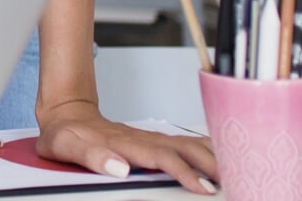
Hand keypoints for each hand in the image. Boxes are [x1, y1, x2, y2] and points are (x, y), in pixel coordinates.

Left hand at [35, 100, 217, 194]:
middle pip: (184, 148)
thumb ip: (89, 156)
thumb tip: (119, 168)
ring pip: (189, 143)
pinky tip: (223, 155)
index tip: (203, 187)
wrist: (67, 113)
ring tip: (237, 173)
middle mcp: (141, 139)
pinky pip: (185, 142)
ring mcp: (150, 137)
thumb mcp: (63, 146)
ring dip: (213, 156)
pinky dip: (207, 147)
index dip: (184, 171)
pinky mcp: (153, 140)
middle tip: (233, 184)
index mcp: (123, 143)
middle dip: (211, 165)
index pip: (161, 157)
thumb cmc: (64, 134)